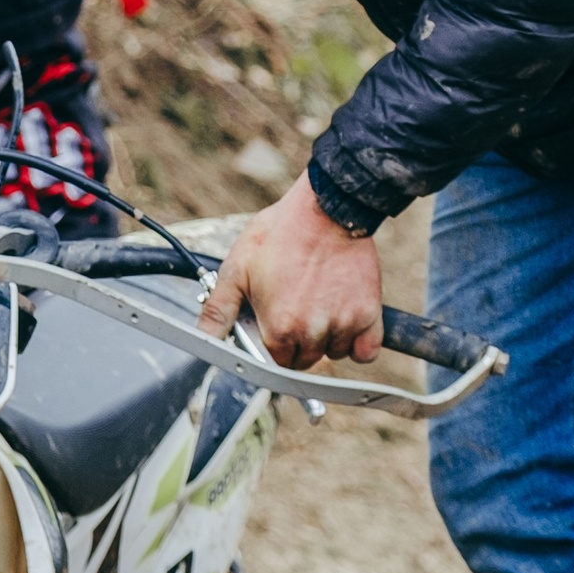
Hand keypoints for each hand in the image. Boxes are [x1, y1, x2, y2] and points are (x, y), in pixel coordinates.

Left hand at [201, 171, 381, 367]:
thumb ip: (218, 310)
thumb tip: (204, 340)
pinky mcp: (369, 315)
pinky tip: (345, 319)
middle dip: (297, 344)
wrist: (327, 209)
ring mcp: (343, 325)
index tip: (274, 323)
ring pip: (333, 353)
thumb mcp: (237, 268)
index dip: (272, 344)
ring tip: (319, 304)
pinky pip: (366, 352)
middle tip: (296, 308)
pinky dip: (358, 344)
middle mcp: (311, 333)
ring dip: (326, 339)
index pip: (274, 363)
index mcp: (278, 328)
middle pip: (303, 362)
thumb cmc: (279, 234)